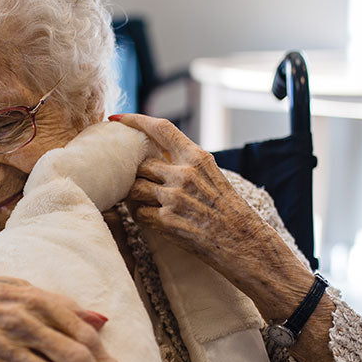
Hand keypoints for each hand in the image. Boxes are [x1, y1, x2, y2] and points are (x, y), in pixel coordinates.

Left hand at [109, 114, 273, 280]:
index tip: (117, 118)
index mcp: (197, 157)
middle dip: (137, 175)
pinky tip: (157, 221)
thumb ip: (185, 163)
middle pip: (140, 164)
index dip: (135, 120)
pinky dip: (143, 217)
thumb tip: (155, 156)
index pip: (161, 129)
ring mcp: (174, 197)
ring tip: (150, 204)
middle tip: (142, 185)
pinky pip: (138, 213)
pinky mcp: (166, 220)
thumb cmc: (230, 211)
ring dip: (136, 196)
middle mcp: (184, 173)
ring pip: (134, 188)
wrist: (244, 243)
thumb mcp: (212, 176)